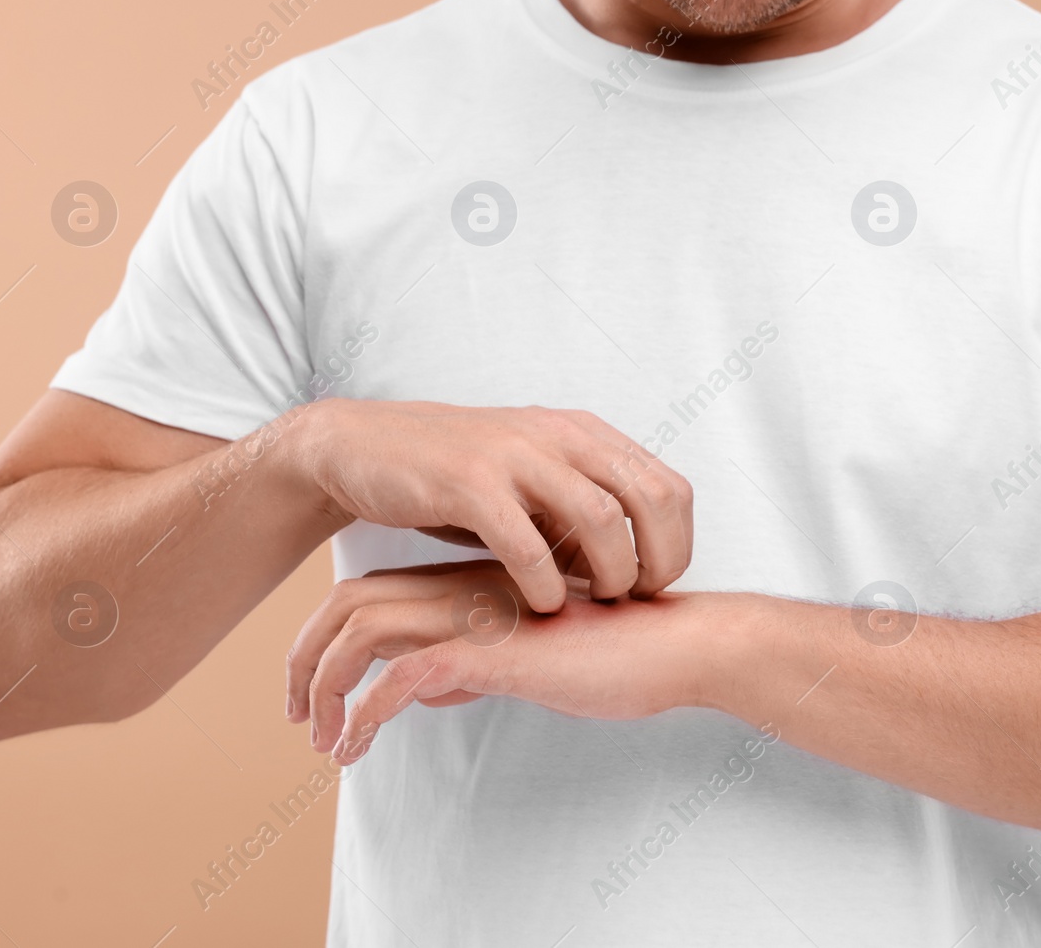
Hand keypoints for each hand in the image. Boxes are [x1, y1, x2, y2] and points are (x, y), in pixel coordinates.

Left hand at [284, 562, 723, 763]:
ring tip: (318, 739)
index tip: (317, 689)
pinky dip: (365, 713)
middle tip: (293, 712)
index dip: (332, 636)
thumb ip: (482, 663)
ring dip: (323, 685)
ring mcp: (476, 615)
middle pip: (351, 600)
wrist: (681, 643)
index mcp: (474, 581)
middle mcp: (465, 588)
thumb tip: (436, 691)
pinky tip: (355, 747)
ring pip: (363, 630)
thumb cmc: (623, 651)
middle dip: (304, 655)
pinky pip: (403, 678)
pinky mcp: (494, 651)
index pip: (376, 590)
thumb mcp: (535, 656)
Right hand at [290, 400, 692, 610]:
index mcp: (584, 434)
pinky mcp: (469, 483)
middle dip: (657, 561)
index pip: (670, 488)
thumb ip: (582, 519)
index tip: (657, 585)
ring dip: (610, 572)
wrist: (363, 447)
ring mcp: (515, 455)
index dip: (677, 545)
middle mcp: (560, 436)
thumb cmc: (457, 481)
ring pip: (600, 517)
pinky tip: (540, 605)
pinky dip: (544, 582)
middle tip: (636, 600)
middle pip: (651, 498)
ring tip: (594, 603)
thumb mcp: (533, 486)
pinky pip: (527, 542)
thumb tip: (632, 572)